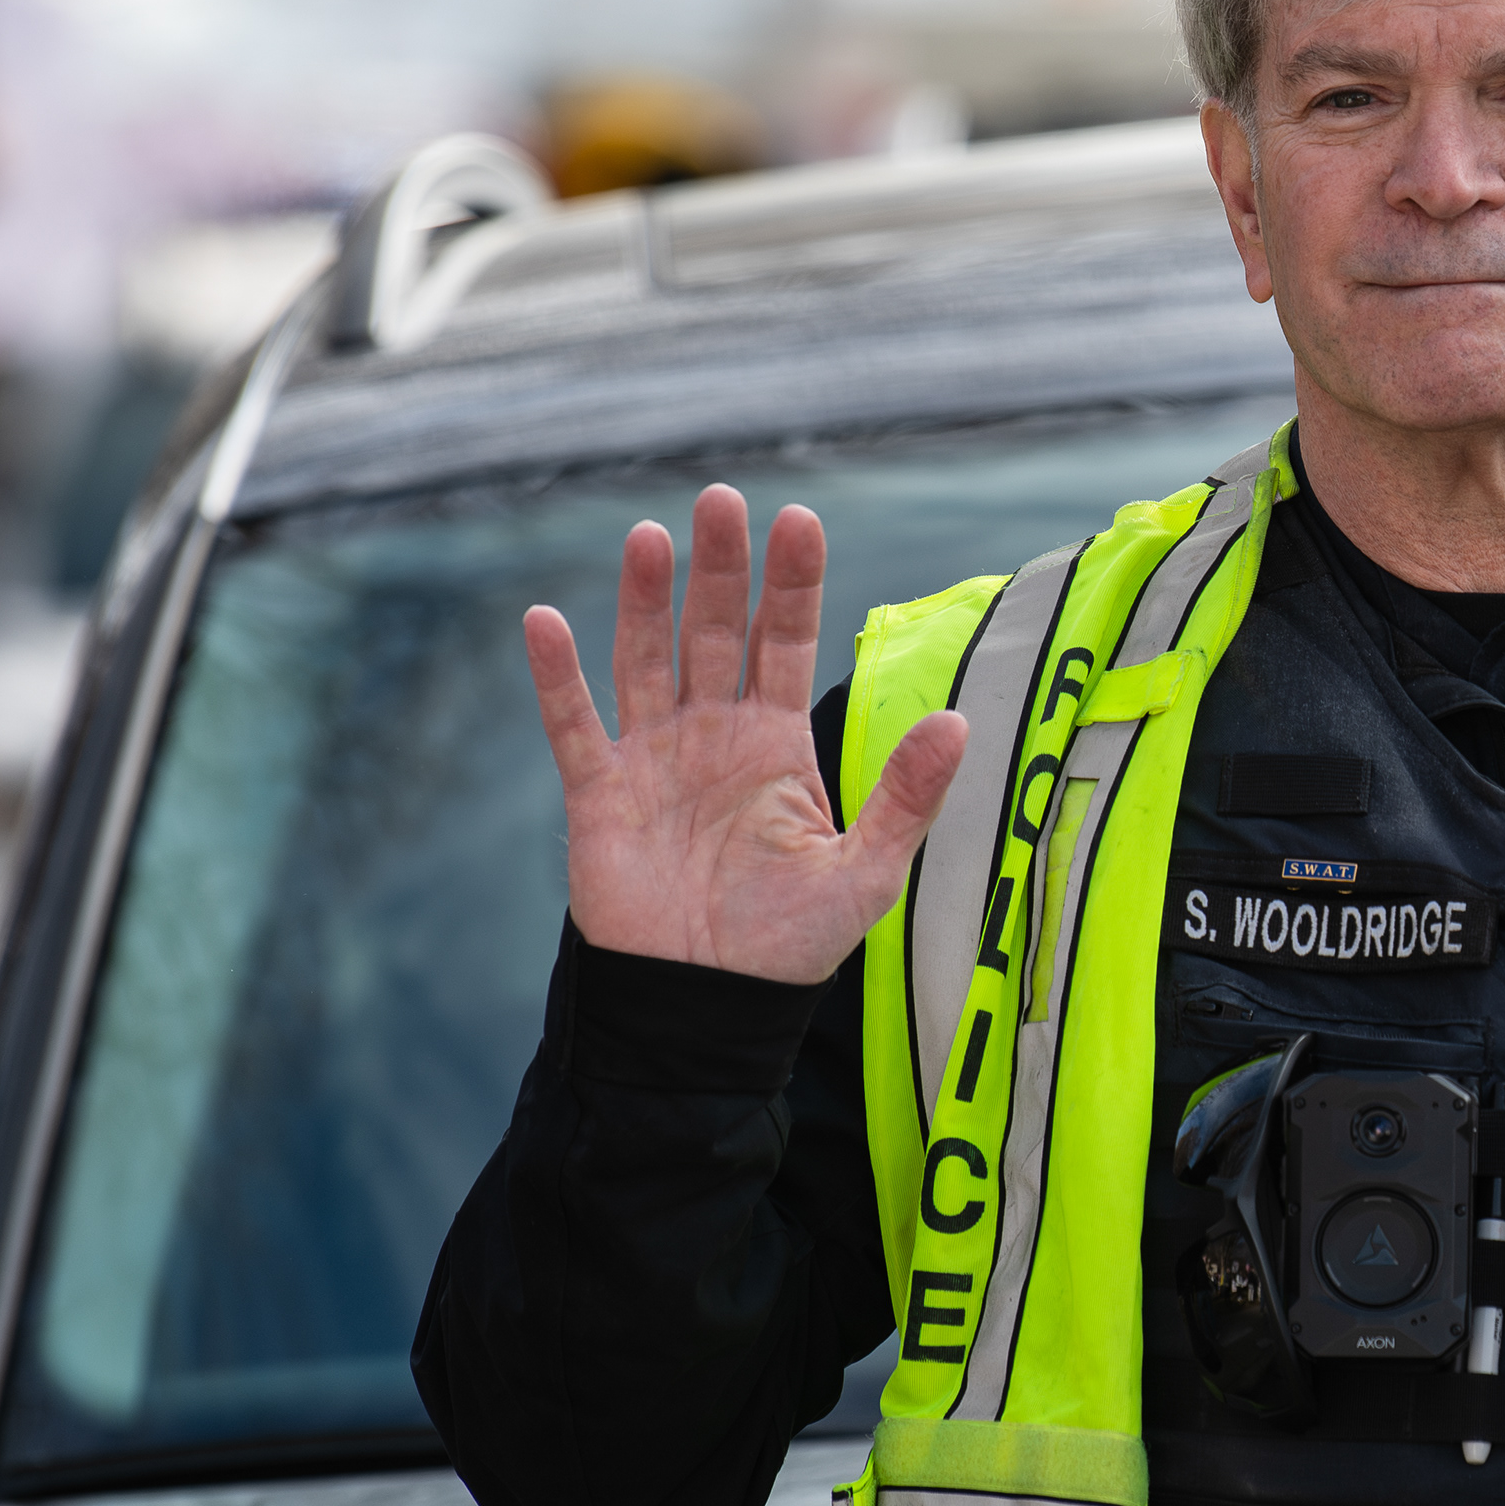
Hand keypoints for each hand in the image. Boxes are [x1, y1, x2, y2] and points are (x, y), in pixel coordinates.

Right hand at [522, 484, 967, 983]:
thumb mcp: (867, 871)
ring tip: (650, 535)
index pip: (787, 641)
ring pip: (646, 659)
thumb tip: (958, 723)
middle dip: (722, 567)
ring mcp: (654, 758)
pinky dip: (558, 676)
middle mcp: (715, 733)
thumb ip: (908, 795)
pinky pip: (575, 725)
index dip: (793, 583)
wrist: (708, 1006)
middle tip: (722, 499)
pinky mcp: (600, 794)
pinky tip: (546, 620)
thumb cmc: (790, 944)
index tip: (799, 518)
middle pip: (717, 630)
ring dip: (644, 599)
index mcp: (778, 741)